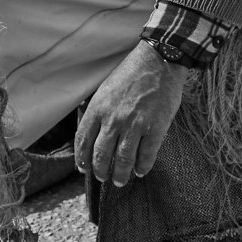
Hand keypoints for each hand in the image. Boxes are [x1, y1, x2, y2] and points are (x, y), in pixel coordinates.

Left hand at [75, 41, 187, 187]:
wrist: (158, 60)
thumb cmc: (130, 74)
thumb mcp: (104, 89)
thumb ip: (97, 112)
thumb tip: (91, 134)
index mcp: (97, 109)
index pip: (83, 141)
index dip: (82, 158)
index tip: (83, 168)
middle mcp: (113, 119)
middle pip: (101, 155)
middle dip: (100, 171)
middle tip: (103, 178)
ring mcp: (135, 125)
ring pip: (123, 160)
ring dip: (120, 175)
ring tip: (120, 181)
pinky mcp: (156, 128)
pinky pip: (146, 155)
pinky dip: (142, 167)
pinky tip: (140, 171)